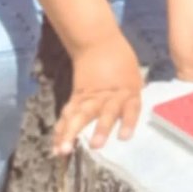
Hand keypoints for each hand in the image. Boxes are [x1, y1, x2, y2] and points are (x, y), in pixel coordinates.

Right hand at [53, 32, 142, 155]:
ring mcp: (91, 96)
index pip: (131, 108)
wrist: (98, 42)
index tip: (124, 137)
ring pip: (82, 114)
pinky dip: (61, 130)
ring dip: (72, 132)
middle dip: (101, 129)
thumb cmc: (122, 62)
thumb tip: (137, 117)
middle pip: (106, 112)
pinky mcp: (77, 96)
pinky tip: (55, 146)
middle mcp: (110, 96)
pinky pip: (69, 114)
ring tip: (64, 149)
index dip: (128, 122)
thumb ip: (132, 98)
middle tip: (95, 146)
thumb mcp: (134, 77)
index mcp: (129, 91)